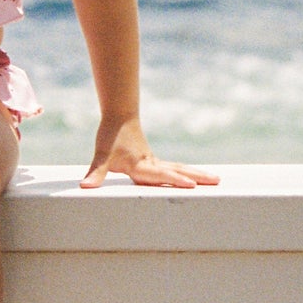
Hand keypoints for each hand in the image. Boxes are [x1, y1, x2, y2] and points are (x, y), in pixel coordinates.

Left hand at [81, 116, 217, 189]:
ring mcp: (156, 162)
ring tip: (217, 179)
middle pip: (178, 171)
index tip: (191, 185)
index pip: (161, 175)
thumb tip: (85, 186)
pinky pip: (176, 168)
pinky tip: (198, 177)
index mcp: (141, 165)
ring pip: (180, 168)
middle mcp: (152, 164)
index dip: (175, 180)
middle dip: (197, 178)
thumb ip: (96, 173)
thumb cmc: (110, 136)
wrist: (119, 115)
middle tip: (217, 182)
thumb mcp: (101, 155)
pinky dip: (189, 172)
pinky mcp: (156, 161)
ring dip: (198, 174)